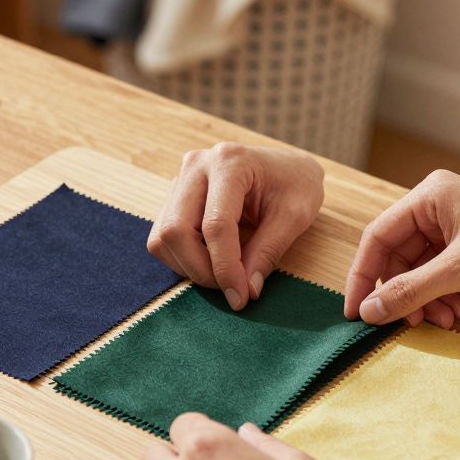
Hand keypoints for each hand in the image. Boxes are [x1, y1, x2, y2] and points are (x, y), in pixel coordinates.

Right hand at [148, 143, 324, 310]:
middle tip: (232, 289)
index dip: (225, 267)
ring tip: (224, 275)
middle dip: (201, 270)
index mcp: (230, 162)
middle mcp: (197, 165)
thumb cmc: (296, 185)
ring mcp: (181, 178)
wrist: (288, 166)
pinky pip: (163, 236)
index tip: (240, 298)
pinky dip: (183, 258)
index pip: (216, 225)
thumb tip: (246, 291)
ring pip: (163, 236)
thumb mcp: (294, 217)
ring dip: (189, 267)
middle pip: (176, 230)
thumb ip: (268, 252)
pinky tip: (211, 260)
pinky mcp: (175, 194)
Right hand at [344, 170, 459, 326]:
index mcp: (431, 195)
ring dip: (423, 299)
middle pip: (398, 256)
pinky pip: (441, 277)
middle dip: (400, 292)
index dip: (363, 275)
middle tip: (402, 323)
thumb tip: (368, 311)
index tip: (355, 311)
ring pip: (420, 271)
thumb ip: (409, 290)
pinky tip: (457, 313)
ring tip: (439, 320)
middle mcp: (441, 208)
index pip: (379, 236)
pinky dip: (442, 297)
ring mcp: (458, 230)